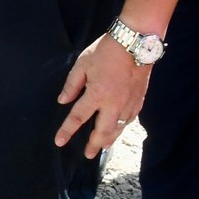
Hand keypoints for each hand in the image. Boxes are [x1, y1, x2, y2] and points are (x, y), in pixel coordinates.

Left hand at [55, 32, 148, 157]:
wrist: (135, 43)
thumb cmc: (106, 51)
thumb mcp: (82, 63)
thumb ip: (72, 85)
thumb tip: (63, 101)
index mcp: (96, 94)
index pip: (78, 117)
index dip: (67, 130)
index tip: (59, 142)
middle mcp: (113, 103)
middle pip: (102, 130)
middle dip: (94, 144)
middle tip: (88, 155)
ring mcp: (128, 103)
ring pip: (118, 128)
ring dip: (110, 139)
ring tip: (102, 147)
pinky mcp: (139, 100)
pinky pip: (129, 120)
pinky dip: (122, 128)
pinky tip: (118, 130)